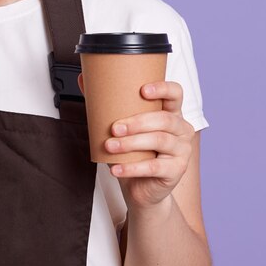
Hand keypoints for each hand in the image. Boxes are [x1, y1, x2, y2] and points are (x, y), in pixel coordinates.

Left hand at [104, 81, 194, 209]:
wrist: (141, 187)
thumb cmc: (134, 153)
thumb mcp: (123, 127)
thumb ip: (107, 104)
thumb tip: (83, 78)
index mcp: (171, 112)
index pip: (176, 93)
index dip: (163, 89)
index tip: (142, 90)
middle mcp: (181, 129)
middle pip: (164, 119)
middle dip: (137, 122)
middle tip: (114, 128)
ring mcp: (182, 150)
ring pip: (160, 140)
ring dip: (131, 143)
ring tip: (110, 146)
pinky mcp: (176, 170)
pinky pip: (154, 167)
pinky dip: (132, 168)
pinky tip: (116, 169)